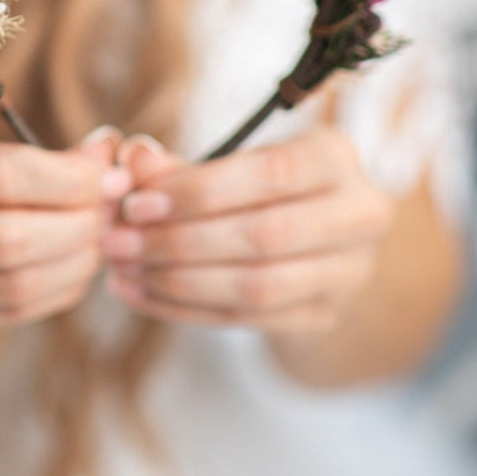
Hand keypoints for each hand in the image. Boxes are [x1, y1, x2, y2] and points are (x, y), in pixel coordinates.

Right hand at [0, 127, 128, 342]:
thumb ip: (4, 158)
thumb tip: (101, 157)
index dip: (66, 178)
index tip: (102, 171)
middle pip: (10, 241)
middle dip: (79, 226)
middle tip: (109, 208)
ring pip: (12, 288)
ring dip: (74, 265)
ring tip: (97, 240)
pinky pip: (0, 316)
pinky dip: (50, 294)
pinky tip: (69, 272)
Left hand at [100, 128, 393, 336]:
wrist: (313, 238)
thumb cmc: (261, 186)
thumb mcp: (231, 161)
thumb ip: (181, 164)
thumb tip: (133, 160)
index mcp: (337, 156)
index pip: (273, 172)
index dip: (200, 190)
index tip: (137, 202)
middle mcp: (359, 214)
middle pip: (264, 236)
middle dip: (179, 241)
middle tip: (117, 241)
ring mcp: (348, 273)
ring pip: (257, 287)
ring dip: (177, 281)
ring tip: (122, 270)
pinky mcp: (325, 316)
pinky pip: (247, 319)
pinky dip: (184, 308)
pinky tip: (139, 293)